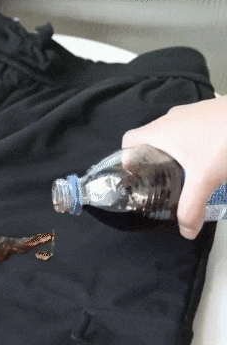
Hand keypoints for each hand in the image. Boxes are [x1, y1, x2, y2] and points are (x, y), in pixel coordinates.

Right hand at [122, 95, 226, 238]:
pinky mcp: (208, 111)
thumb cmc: (224, 142)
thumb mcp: (206, 180)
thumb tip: (186, 233)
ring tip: (184, 171)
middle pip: (148, 139)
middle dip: (150, 159)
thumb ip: (191, 207)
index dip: (127, 158)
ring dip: (171, 151)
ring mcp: (190, 112)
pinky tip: (207, 157)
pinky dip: (188, 142)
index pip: (128, 140)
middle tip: (161, 180)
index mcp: (161, 131)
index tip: (138, 176)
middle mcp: (171, 118)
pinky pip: (188, 128)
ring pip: (170, 133)